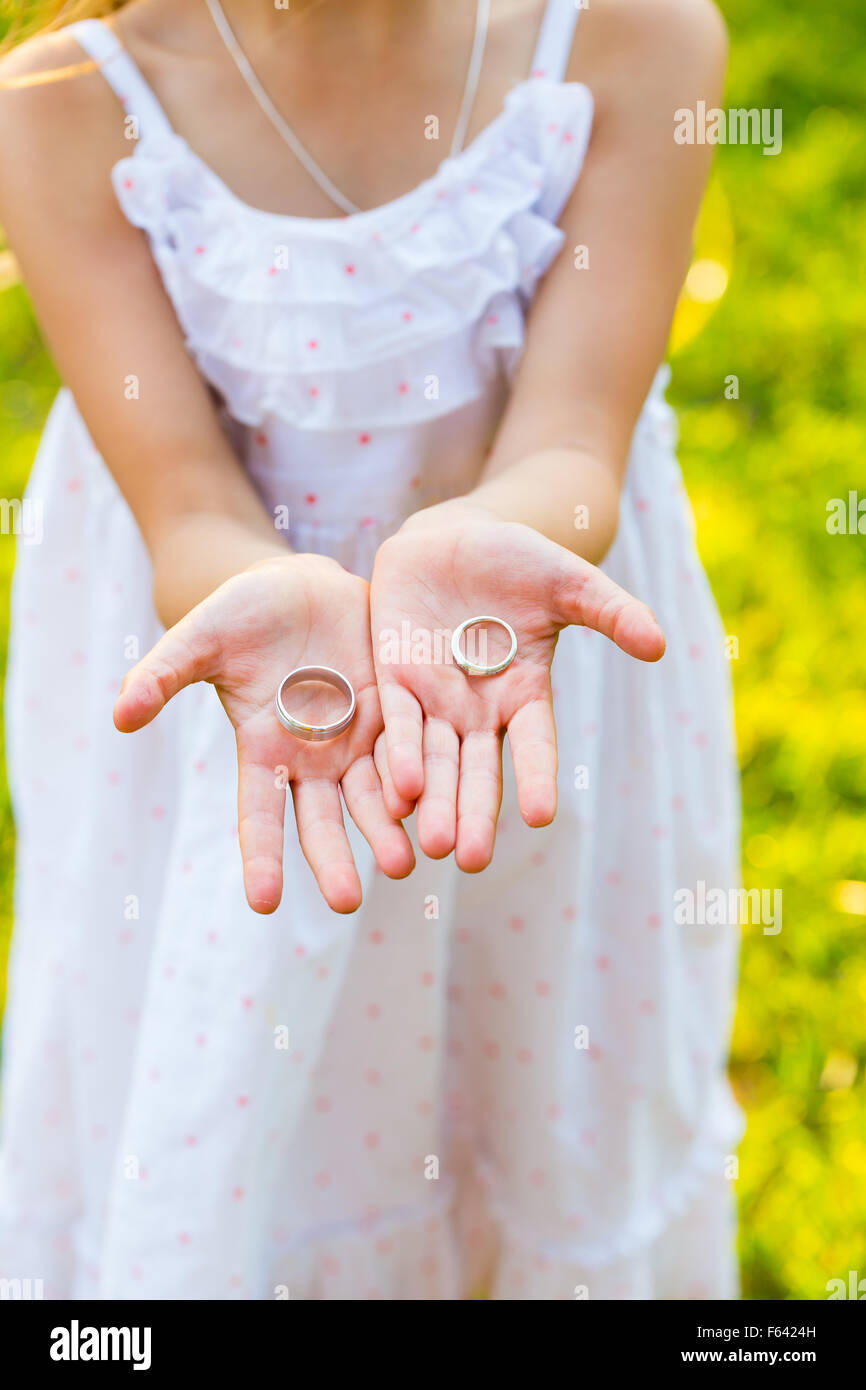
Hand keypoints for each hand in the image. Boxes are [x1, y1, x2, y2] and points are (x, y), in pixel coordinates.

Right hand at [114, 554, 414, 913]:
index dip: (261, 857)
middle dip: (334, 859)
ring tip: (403, 863)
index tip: (262, 903)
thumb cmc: (242, 613)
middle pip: (324, 821)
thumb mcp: (200, 637)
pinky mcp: (395, 712)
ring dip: (387, 831)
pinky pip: (411, 749)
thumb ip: (164, 675)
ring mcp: (358, 739)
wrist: (304, 586)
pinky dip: (421, 778)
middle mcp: (313, 759)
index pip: (260, 815)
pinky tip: (437, 804)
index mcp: (263, 751)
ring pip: (374, 796)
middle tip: (346, 901)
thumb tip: (117, 717)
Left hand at [370, 503, 664, 869]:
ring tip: (430, 845)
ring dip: (432, 801)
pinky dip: (397, 754)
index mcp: (525, 694)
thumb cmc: (517, 561)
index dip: (537, 777)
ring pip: (434, 760)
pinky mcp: (394, 680)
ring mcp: (434, 699)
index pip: (535, 744)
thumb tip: (661, 645)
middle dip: (473, 813)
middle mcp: (479, 709)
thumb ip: (612, 612)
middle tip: (470, 860)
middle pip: (477, 770)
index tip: (541, 816)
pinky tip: (398, 791)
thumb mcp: (568, 581)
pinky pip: (394, 723)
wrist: (451, 537)